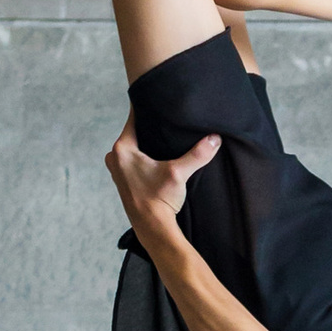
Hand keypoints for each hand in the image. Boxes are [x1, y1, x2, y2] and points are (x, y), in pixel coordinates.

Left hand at [105, 121, 220, 236]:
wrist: (152, 229)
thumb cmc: (159, 200)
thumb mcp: (179, 173)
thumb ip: (197, 154)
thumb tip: (215, 138)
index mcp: (122, 149)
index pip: (133, 119)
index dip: (147, 110)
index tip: (157, 101)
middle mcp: (115, 157)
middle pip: (134, 133)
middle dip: (149, 128)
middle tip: (166, 120)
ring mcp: (117, 170)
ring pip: (133, 147)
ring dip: (146, 144)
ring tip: (164, 138)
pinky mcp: (123, 181)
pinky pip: (132, 160)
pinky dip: (143, 157)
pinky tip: (157, 159)